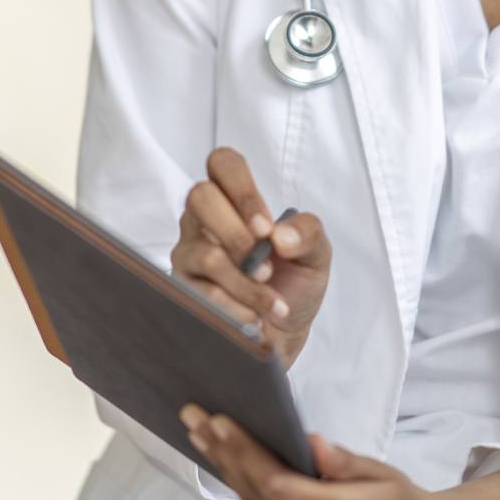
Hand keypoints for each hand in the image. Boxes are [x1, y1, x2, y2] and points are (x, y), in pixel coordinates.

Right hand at [170, 147, 330, 365]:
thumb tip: (280, 235)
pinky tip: (255, 319)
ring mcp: (189, 253)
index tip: (265, 227)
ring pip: (207, 254)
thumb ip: (308, 233)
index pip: (223, 163)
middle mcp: (204, 221)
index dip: (242, 189)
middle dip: (239, 235)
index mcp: (234, 201)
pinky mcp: (183, 289)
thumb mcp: (316, 255)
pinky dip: (239, 309)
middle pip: (200, 197)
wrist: (284, 335)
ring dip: (248, 285)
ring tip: (271, 302)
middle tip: (266, 266)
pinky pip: (204, 294)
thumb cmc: (294, 285)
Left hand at [180, 406, 442, 499]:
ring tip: (205, 439)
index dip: (247, 455)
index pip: (283, 487)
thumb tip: (307, 441)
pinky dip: (250, 499)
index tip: (221, 423)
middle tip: (197, 420)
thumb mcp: (381, 471)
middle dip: (227, 457)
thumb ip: (343, 460)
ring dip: (230, 475)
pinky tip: (231, 469)